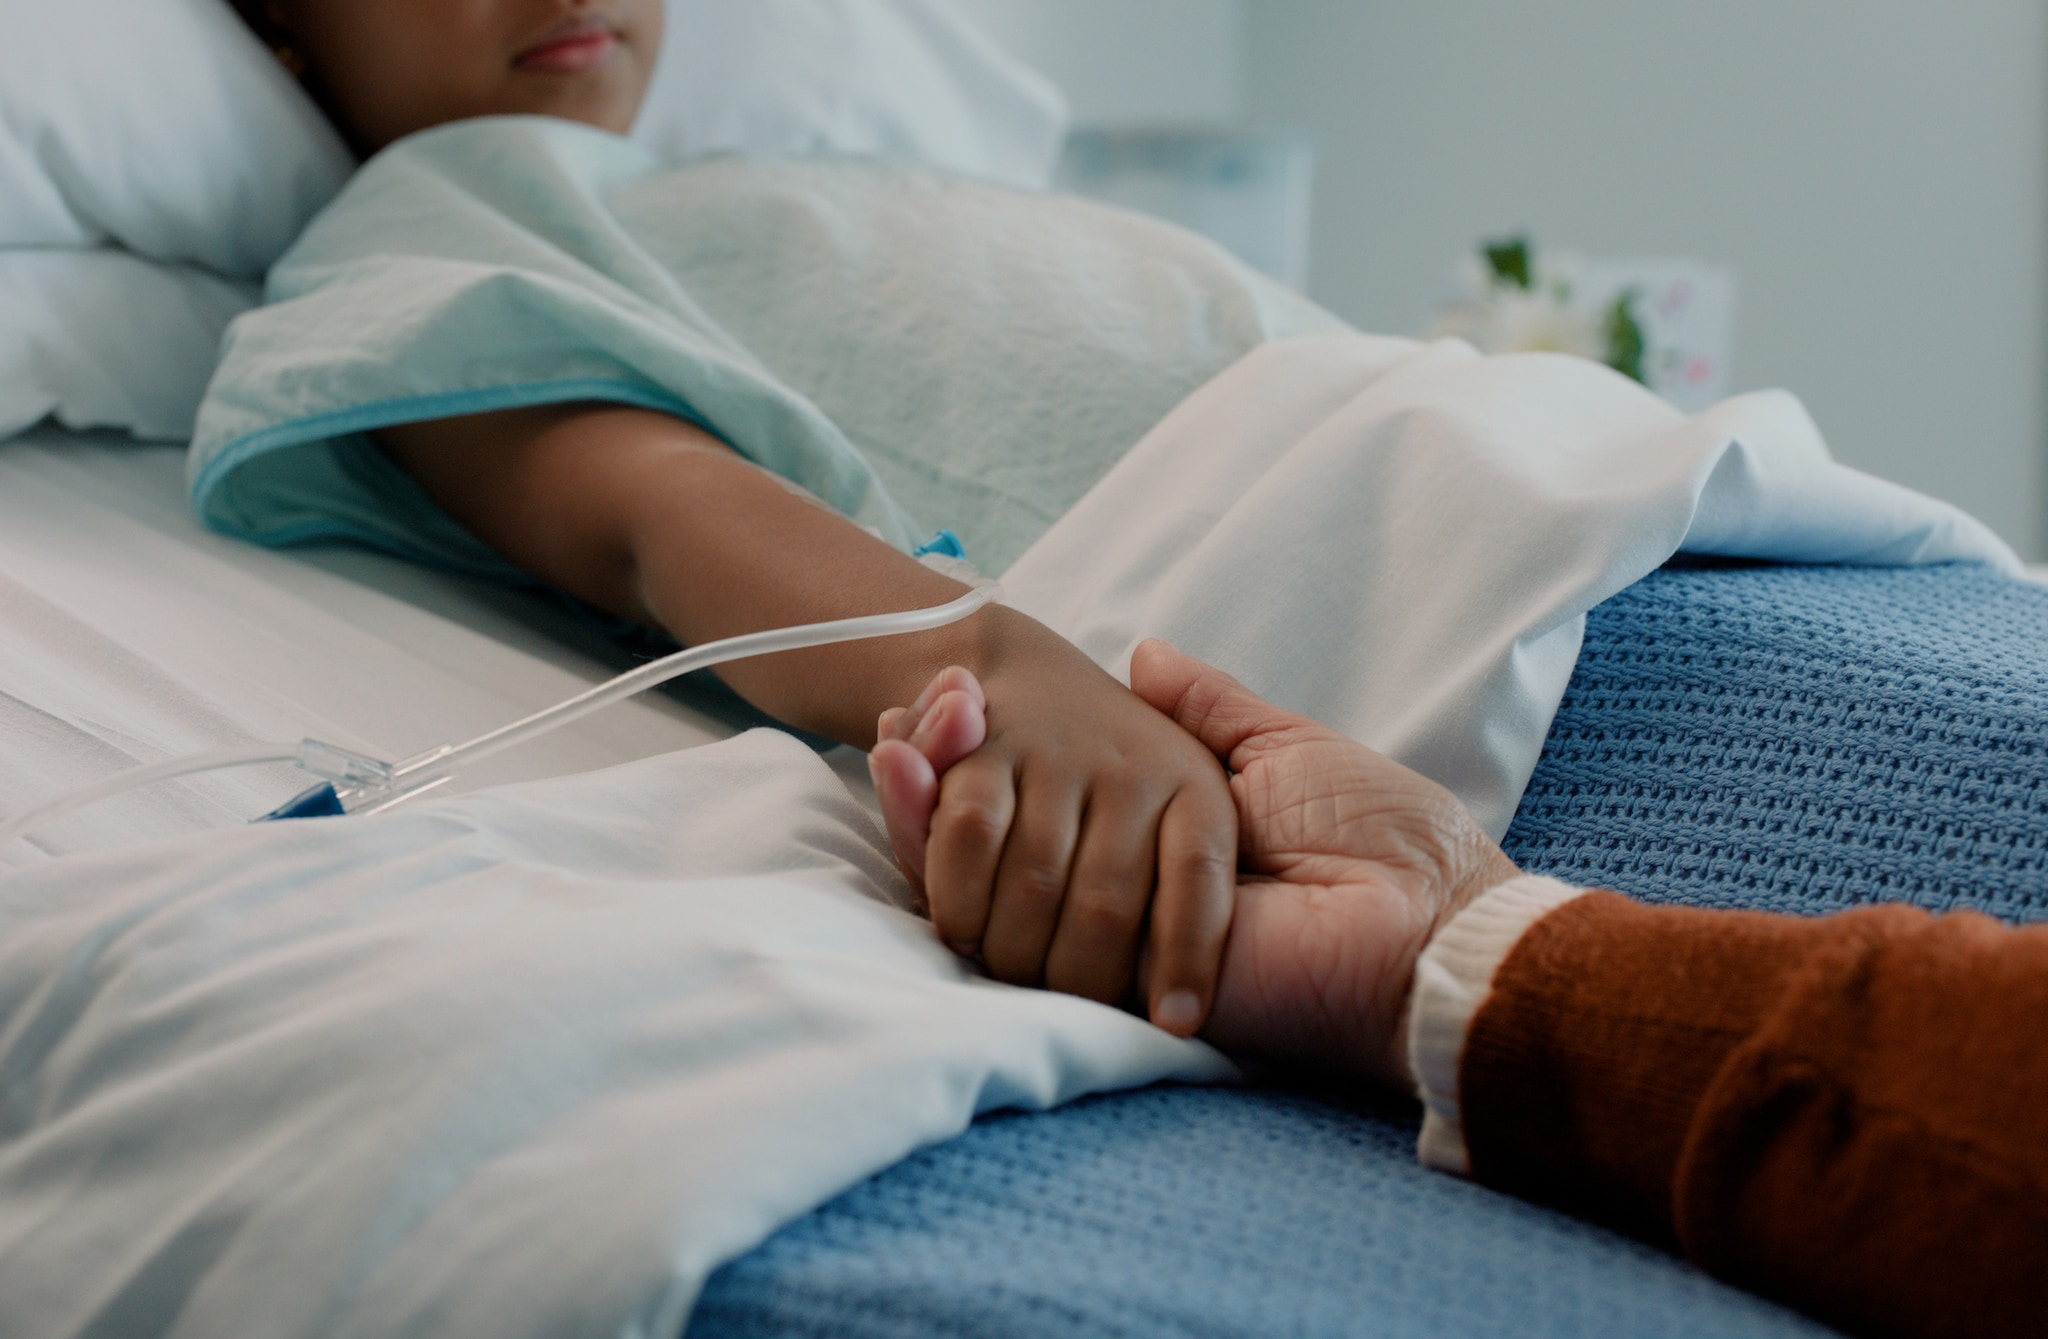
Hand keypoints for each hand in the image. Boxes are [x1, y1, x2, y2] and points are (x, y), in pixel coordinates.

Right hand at [875, 640, 1520, 1087]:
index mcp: (1150, 838)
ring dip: (918, 788)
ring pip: (961, 859)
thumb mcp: (1282, 746)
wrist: (1420, 917)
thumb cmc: (1374, 829)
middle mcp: (1112, 884)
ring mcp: (1090, 929)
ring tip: (899, 714)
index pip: (1033, 798)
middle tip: (907, 703)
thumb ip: (1206, 707)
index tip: (944, 694)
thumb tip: (1143, 649)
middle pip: (982, 828)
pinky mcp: (1088, 961)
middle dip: (935, 763)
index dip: (975, 749)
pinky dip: (921, 826)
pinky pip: (975, 897)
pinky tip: (895, 754)